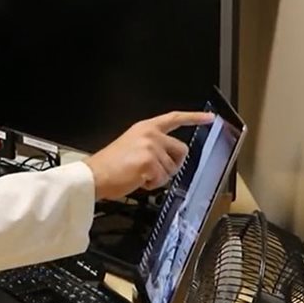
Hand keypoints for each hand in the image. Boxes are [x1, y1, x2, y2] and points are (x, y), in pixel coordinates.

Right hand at [84, 111, 213, 199]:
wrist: (94, 175)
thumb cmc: (109, 165)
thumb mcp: (131, 145)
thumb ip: (152, 145)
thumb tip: (169, 158)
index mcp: (145, 128)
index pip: (174, 118)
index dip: (194, 117)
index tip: (209, 117)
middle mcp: (150, 134)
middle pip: (181, 151)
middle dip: (173, 164)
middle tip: (154, 171)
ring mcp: (151, 147)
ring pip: (171, 169)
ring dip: (158, 177)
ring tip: (138, 174)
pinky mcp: (150, 162)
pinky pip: (162, 180)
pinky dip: (151, 184)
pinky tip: (137, 180)